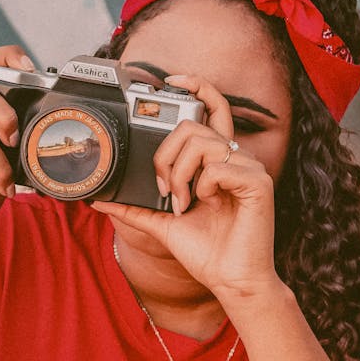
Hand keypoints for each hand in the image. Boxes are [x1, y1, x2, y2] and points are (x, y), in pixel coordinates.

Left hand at [92, 74, 279, 300]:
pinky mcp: (258, 183)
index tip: (173, 79)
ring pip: (202, 143)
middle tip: (167, 189)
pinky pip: (218, 167)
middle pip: (193, 126)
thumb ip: (135, 208)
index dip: (197, 86)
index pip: (213, 110)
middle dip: (167, 157)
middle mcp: (234, 159)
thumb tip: (101, 200)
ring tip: (183, 202)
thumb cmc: (206, 252)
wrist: (229, 281)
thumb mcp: (162, 225)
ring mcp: (249, 169)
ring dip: (181, 174)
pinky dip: (202, 187)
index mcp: (217, 163)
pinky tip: (205, 205)